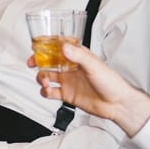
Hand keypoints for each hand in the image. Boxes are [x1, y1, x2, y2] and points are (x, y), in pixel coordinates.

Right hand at [33, 43, 149, 136]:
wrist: (117, 104)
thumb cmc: (111, 82)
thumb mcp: (94, 65)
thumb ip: (79, 56)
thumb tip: (64, 47)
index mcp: (78, 56)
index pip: (59, 46)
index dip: (47, 45)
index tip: (37, 44)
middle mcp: (71, 68)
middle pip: (49, 61)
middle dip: (38, 61)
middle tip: (32, 62)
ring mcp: (68, 81)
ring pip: (47, 76)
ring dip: (42, 78)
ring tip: (46, 82)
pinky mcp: (67, 95)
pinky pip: (51, 92)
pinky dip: (46, 92)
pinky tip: (49, 91)